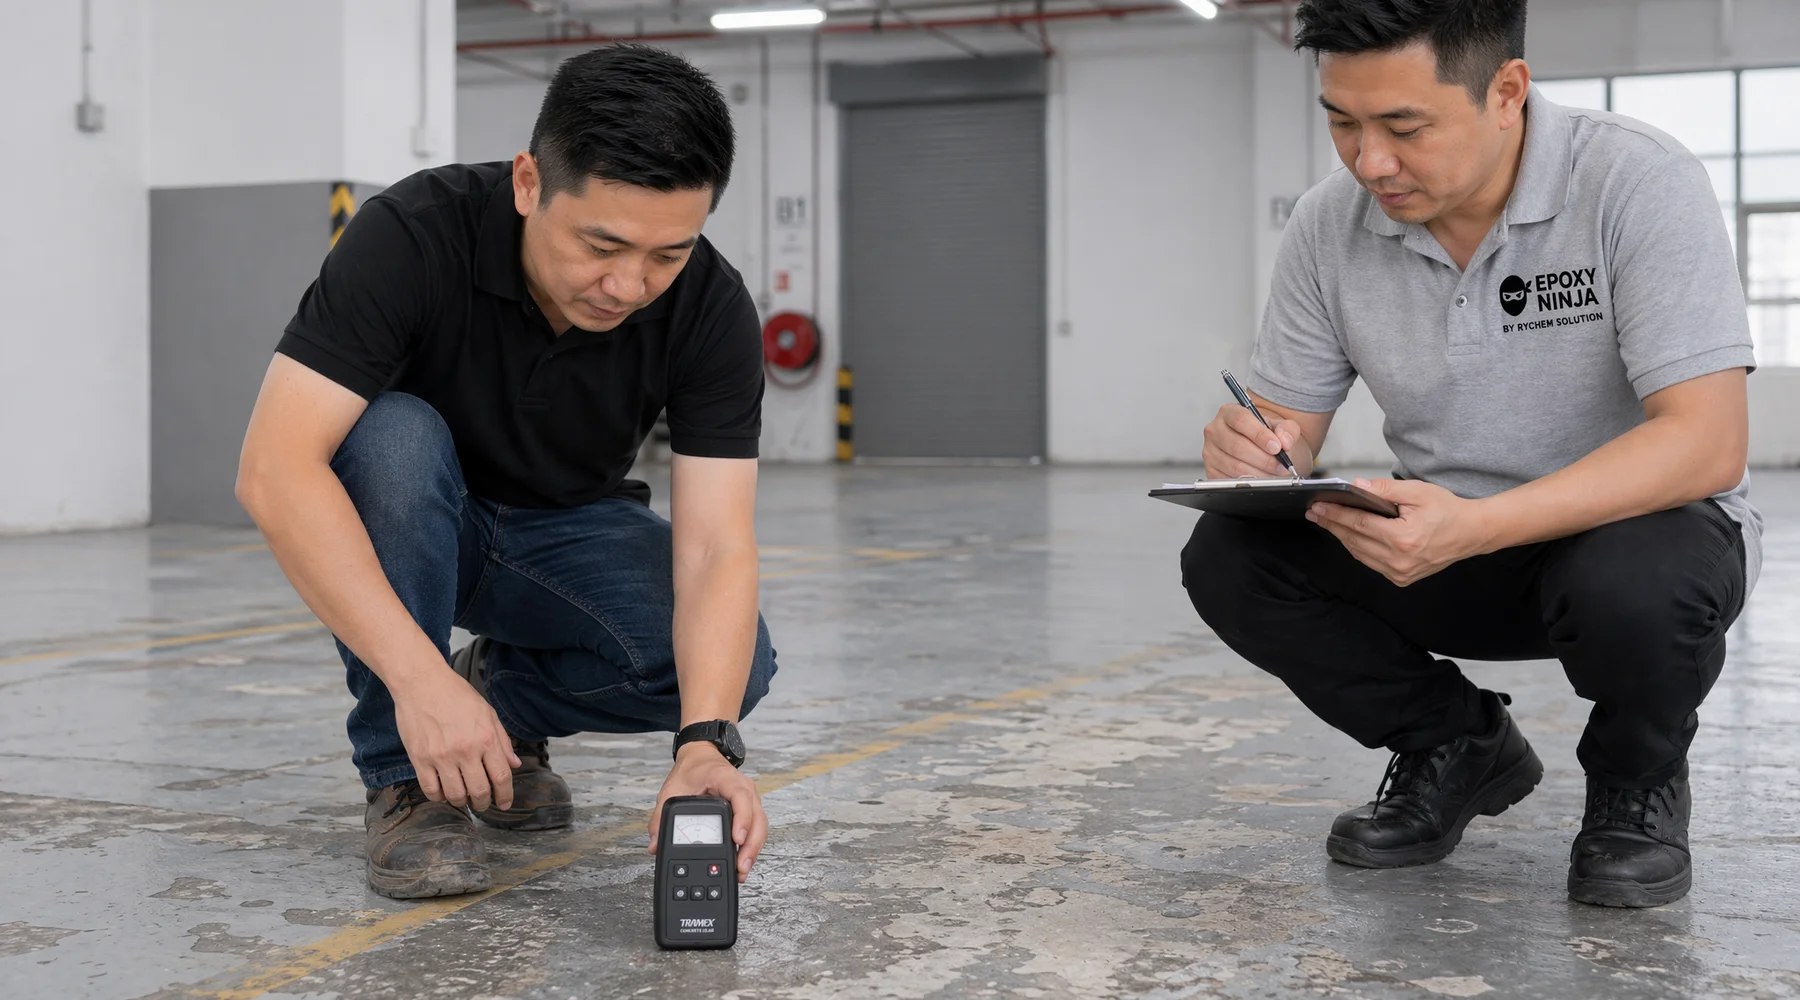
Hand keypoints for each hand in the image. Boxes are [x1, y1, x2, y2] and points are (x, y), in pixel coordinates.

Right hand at [391, 668, 519, 811]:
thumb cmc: (456, 694)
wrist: (422, 683)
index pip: (501, 777)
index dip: (506, 795)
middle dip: (484, 803)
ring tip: (463, 798)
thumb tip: (514, 765)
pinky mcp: (419, 759)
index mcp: (485, 738)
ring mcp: (441, 756)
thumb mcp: (488, 712)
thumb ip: (502, 740)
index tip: (505, 803)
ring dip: (462, 802)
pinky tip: (443, 793)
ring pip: (455, 795)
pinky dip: (439, 797)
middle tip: (483, 804)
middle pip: (479, 791)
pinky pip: (430, 790)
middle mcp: (465, 750)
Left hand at [649, 742, 768, 882]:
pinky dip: (752, 845)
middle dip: (751, 845)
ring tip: (742, 870)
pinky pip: (756, 828)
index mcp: (725, 779)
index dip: (742, 819)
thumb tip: (655, 845)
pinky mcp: (749, 808)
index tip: (737, 839)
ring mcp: (749, 798)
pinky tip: (743, 861)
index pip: (741, 797)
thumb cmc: (692, 769)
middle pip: (756, 817)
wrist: (701, 756)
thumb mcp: (672, 790)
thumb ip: (661, 817)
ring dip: (753, 848)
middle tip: (740, 866)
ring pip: (760, 825)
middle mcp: (743, 788)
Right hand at [1203, 404, 1311, 479]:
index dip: (1260, 435)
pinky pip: (1230, 480)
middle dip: (1264, 459)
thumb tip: (1284, 441)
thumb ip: (1287, 429)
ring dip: (1259, 473)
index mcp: (1229, 413)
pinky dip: (1249, 482)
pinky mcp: (1210, 470)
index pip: (1241, 420)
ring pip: (1235, 466)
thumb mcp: (1280, 426)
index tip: (1276, 447)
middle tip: (1280, 464)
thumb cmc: (1264, 435)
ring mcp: (1210, 451)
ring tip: (1273, 472)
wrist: (1257, 448)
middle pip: (1238, 446)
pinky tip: (1260, 477)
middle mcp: (1215, 430)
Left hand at [1306, 478, 1489, 586]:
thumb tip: (1356, 486)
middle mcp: (1399, 560)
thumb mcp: (1417, 492)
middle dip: (1332, 525)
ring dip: (1343, 537)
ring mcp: (1400, 573)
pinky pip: (1371, 562)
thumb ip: (1384, 490)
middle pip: (1354, 540)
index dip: (1335, 515)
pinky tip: (1350, 535)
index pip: (1358, 524)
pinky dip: (1358, 548)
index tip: (1317, 507)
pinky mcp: (1402, 578)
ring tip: (1328, 522)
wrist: (1471, 533)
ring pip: (1359, 554)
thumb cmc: (1447, 509)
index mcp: (1402, 538)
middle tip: (1315, 513)